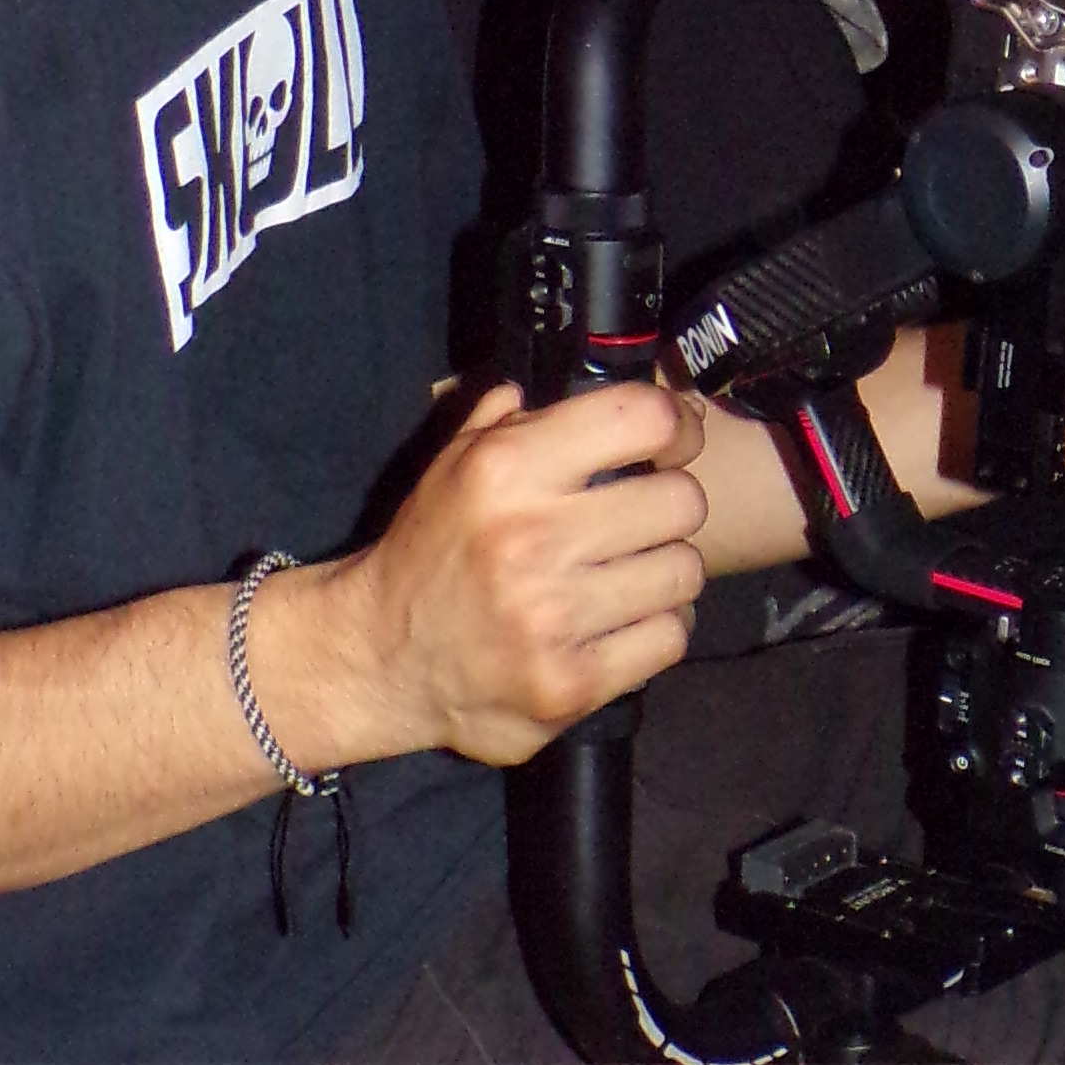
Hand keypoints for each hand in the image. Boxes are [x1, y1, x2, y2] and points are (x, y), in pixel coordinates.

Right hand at [320, 381, 707, 767]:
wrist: (380, 658)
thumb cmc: (429, 551)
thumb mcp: (452, 465)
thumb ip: (509, 418)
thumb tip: (580, 380)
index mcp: (506, 470)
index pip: (641, 418)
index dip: (675, 425)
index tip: (672, 443)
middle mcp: (532, 538)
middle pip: (681, 501)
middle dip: (670, 505)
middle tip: (643, 520)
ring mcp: (553, 618)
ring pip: (684, 571)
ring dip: (665, 570)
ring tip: (630, 574)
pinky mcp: (571, 683)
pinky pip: (670, 638)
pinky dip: (656, 629)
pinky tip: (622, 623)